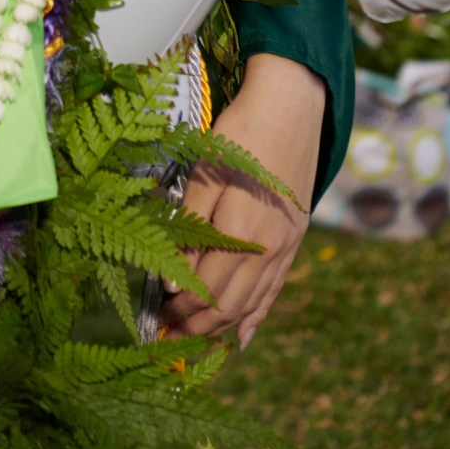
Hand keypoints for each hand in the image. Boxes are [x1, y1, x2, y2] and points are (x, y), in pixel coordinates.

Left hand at [160, 52, 323, 349]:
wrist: (292, 107)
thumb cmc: (239, 133)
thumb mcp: (204, 174)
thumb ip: (188, 229)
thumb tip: (170, 282)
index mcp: (241, 231)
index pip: (205, 289)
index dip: (179, 309)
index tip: (155, 318)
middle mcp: (268, 249)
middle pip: (228, 305)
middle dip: (195, 326)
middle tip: (167, 337)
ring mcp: (286, 248)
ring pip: (251, 304)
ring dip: (221, 326)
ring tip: (194, 341)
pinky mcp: (294, 241)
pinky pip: (274, 291)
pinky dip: (256, 316)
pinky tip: (244, 337)